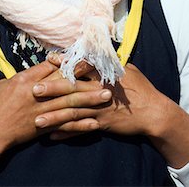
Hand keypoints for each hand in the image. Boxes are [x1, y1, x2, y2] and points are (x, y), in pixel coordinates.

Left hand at [47, 63, 188, 169]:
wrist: (154, 112)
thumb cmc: (141, 87)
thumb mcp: (127, 69)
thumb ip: (110, 63)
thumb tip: (98, 52)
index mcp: (105, 75)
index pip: (82, 66)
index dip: (65, 62)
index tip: (49, 59)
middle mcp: (100, 91)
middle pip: (73, 89)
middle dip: (52, 89)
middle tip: (34, 90)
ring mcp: (100, 109)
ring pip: (74, 112)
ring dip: (55, 117)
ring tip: (37, 120)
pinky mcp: (102, 123)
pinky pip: (82, 130)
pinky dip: (67, 133)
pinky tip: (53, 136)